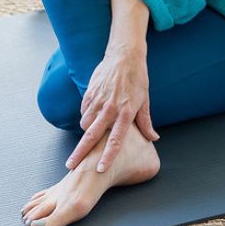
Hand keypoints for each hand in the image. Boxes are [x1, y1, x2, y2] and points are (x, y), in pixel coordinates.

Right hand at [64, 46, 159, 172]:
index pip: (116, 140)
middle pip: (92, 135)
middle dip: (80, 153)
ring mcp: (98, 100)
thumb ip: (146, 122)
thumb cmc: (137, 78)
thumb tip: (153, 139)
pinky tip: (92, 117)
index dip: (108, 156)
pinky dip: (86, 117)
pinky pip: (83, 111)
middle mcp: (110, 108)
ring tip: (89, 137)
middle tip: (71, 166)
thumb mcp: (145, 100)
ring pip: (85, 124)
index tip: (100, 170)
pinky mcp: (89, 93)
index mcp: (126, 112)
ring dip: (86, 133)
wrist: (124, 55)